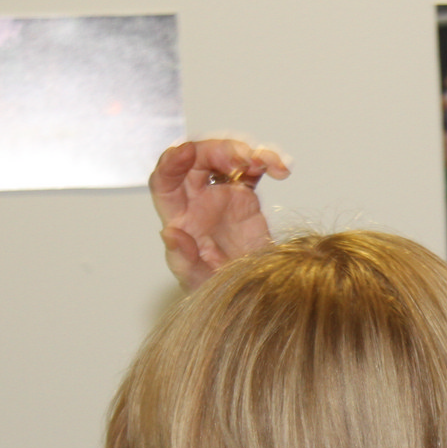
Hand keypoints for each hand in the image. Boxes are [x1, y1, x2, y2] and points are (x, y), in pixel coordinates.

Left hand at [151, 140, 289, 289]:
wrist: (253, 296)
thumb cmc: (217, 291)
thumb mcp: (197, 281)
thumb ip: (183, 259)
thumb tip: (170, 234)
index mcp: (179, 217)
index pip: (165, 181)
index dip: (172, 162)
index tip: (186, 152)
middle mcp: (197, 201)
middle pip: (198, 160)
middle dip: (218, 151)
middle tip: (242, 160)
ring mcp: (221, 195)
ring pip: (225, 157)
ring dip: (245, 151)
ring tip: (264, 163)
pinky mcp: (245, 195)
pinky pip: (253, 167)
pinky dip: (267, 161)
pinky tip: (281, 169)